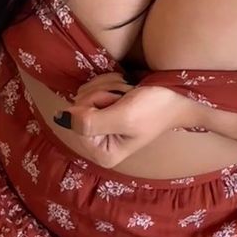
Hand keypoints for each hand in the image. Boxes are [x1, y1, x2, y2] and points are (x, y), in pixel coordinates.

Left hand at [53, 72, 195, 167]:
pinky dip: (107, 82)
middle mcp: (97, 141)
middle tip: (123, 98)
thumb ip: (90, 121)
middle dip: (101, 94)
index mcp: (102, 153)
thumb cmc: (154, 109)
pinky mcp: (102, 108)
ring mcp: (99, 124)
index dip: (93, 107)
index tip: (116, 104)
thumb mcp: (123, 116)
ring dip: (105, 86)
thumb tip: (59, 118)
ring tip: (126, 93)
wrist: (176, 95)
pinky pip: (90, 88)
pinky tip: (124, 88)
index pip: (77, 122)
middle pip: (78, 108)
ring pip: (83, 96)